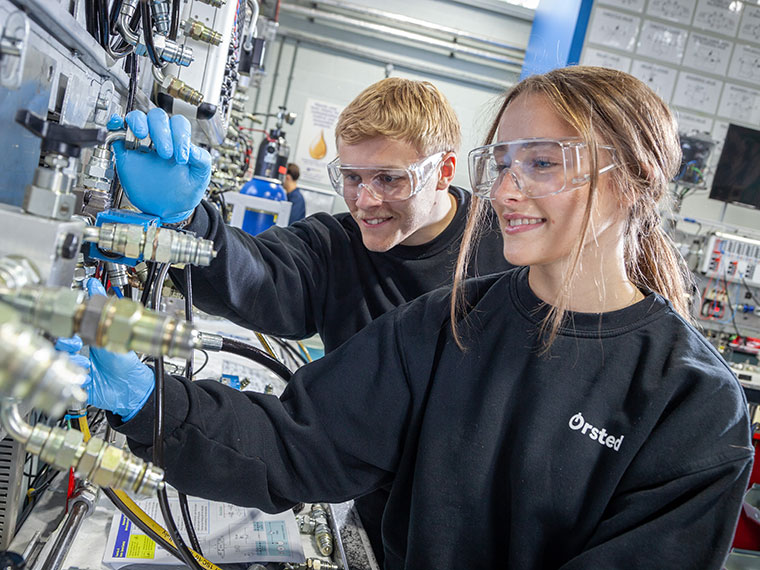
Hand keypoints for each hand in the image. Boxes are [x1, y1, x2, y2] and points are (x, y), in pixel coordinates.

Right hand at [56, 279, 154, 419]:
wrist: (131, 384)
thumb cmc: (122, 359)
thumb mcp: (113, 331)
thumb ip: (101, 308)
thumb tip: (93, 284)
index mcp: (83, 340)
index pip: (64, 330)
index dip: (63, 328)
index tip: (68, 326)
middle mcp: (77, 354)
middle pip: (58, 346)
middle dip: (65, 343)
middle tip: (75, 341)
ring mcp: (77, 370)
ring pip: (62, 363)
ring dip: (73, 359)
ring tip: (85, 360)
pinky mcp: (78, 385)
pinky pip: (70, 381)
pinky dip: (80, 377)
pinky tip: (89, 375)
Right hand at [108, 109, 211, 223]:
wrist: (168, 209)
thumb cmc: (184, 191)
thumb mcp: (199, 177)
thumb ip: (201, 161)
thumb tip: (193, 148)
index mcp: (178, 141)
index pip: (179, 124)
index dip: (180, 136)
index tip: (182, 157)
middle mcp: (160, 138)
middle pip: (158, 117)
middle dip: (161, 131)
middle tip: (165, 153)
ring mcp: (141, 144)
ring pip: (137, 118)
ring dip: (138, 122)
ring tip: (141, 134)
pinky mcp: (125, 154)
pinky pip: (117, 132)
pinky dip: (115, 124)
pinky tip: (116, 124)